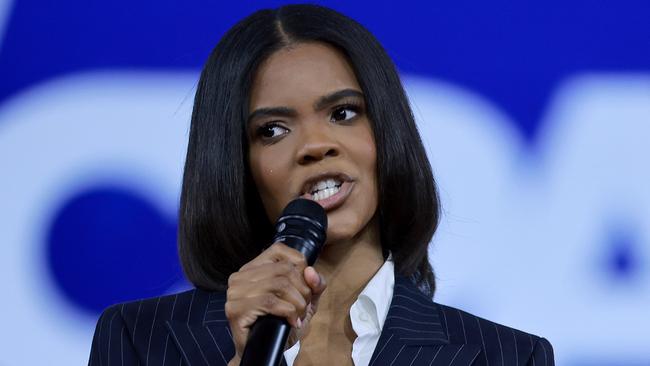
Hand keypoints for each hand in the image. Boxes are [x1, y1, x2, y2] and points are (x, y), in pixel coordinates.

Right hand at [225, 243, 326, 362]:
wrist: (263, 352)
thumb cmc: (281, 324)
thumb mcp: (304, 302)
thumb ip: (313, 285)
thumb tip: (311, 272)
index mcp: (254, 267)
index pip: (280, 250)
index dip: (300, 266)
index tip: (305, 287)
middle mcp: (241, 275)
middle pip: (284, 269)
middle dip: (303, 290)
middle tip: (303, 308)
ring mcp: (235, 292)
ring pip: (279, 284)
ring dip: (297, 303)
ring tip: (298, 316)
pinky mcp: (235, 309)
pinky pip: (270, 302)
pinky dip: (288, 312)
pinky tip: (291, 322)